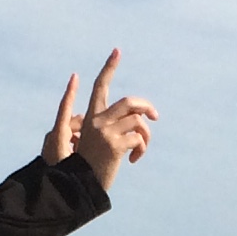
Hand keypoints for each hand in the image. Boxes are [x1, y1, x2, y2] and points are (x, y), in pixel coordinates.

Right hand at [41, 50, 155, 191]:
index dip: (109, 67)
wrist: (81, 185)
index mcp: (91, 117)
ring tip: (140, 148)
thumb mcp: (98, 140)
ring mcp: (106, 132)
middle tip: (155, 116)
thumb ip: (114, 125)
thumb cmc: (91, 164)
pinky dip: (141, 149)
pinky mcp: (114, 145)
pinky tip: (134, 160)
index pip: (100, 86)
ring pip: (138, 120)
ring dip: (146, 135)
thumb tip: (141, 118)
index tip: (117, 51)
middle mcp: (97, 121)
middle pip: (129, 101)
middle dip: (146, 106)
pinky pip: (139, 138)